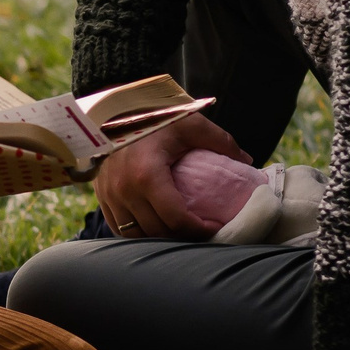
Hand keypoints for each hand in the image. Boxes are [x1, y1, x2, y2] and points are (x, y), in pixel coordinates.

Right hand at [91, 111, 249, 239]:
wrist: (113, 111)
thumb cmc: (154, 117)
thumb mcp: (190, 124)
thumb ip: (221, 141)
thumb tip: (247, 162)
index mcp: (147, 175)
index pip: (176, 219)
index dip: (199, 230)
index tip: (215, 227)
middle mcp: (125, 190)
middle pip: (157, 232)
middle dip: (183, 238)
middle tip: (202, 233)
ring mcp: (110, 195)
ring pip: (136, 235)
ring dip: (160, 238)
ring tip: (180, 233)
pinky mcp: (102, 196)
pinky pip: (119, 227)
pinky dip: (139, 232)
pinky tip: (155, 227)